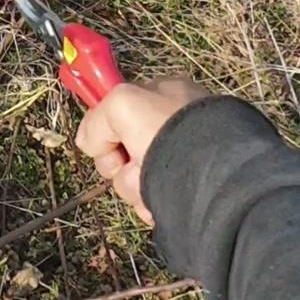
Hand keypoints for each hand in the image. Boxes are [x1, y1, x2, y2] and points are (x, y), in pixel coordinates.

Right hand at [75, 76, 207, 224]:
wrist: (212, 177)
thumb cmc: (168, 130)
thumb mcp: (121, 104)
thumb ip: (97, 120)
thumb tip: (88, 143)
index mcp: (166, 96)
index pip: (121, 109)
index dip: (108, 127)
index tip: (105, 141)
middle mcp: (175, 126)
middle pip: (122, 147)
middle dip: (119, 162)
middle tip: (130, 162)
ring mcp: (182, 160)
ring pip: (132, 176)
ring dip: (133, 185)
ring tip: (151, 184)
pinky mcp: (187, 191)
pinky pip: (151, 199)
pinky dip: (149, 203)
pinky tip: (159, 202)